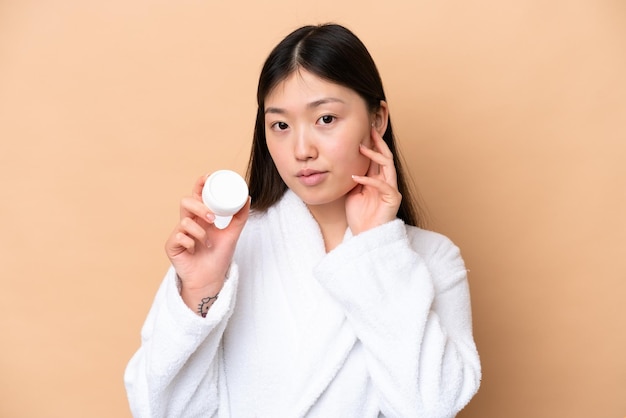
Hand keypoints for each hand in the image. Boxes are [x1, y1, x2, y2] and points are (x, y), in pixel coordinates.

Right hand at [165, 174, 249, 302]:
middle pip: (186, 202)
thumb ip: (240, 217)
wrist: (211, 279)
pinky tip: (195, 250)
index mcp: (201, 217)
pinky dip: (190, 242)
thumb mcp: (232, 235)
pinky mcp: (172, 246)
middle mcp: (189, 222)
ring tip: (207, 242)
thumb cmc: (219, 257)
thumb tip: (247, 197)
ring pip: (184, 221)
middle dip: (199, 207)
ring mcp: (179, 233)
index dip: (200, 184)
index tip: (208, 177)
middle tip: (212, 218)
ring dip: (199, 232)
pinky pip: (179, 236)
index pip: (197, 195)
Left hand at [345, 127, 401, 234]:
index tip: (364, 132)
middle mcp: (387, 182)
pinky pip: (382, 185)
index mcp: (378, 180)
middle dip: (378, 143)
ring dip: (374, 155)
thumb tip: (348, 164)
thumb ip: (354, 179)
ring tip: (362, 147)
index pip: (377, 159)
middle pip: (386, 157)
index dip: (372, 145)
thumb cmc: (359, 217)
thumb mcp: (352, 192)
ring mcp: (391, 190)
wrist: (365, 236)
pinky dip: (368, 180)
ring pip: (388, 166)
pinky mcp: (393, 199)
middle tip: (370, 130)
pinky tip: (355, 178)